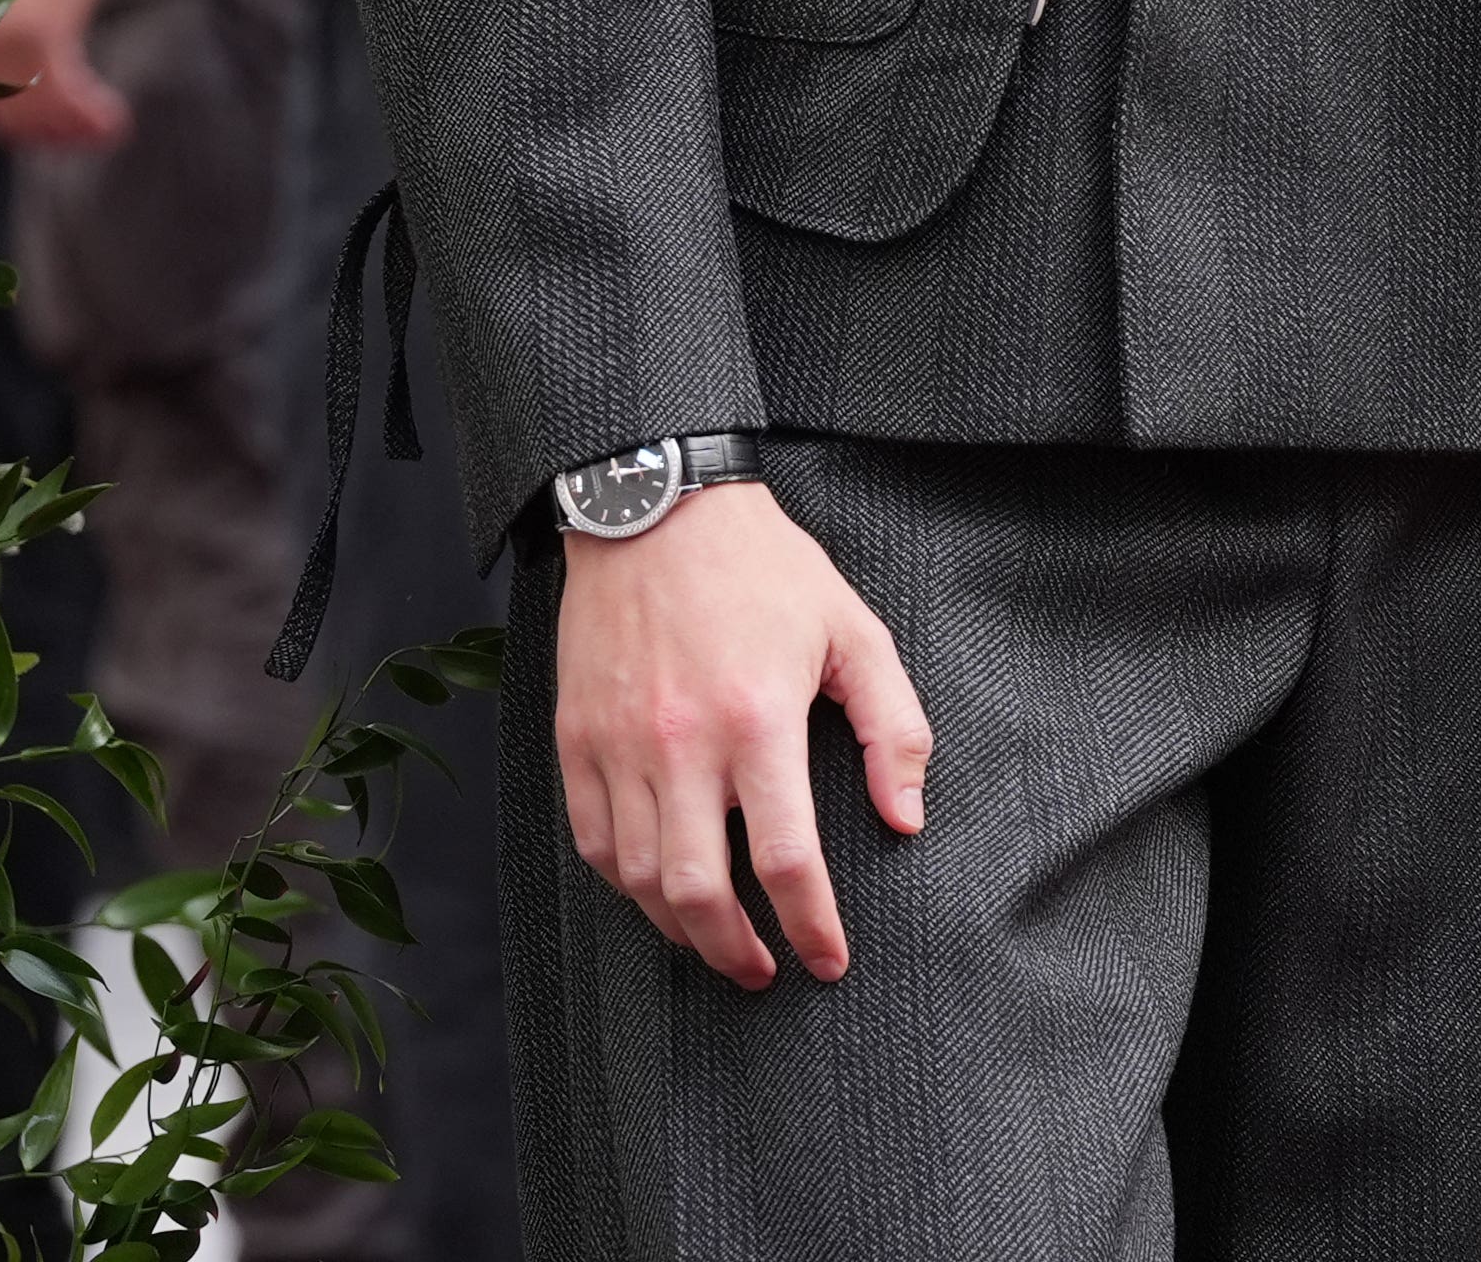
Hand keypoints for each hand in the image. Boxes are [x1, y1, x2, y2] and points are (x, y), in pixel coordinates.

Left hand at [0, 0, 130, 154]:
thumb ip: (13, 22)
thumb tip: (31, 58)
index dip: (22, 126)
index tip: (58, 133)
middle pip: (9, 112)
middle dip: (50, 135)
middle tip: (89, 139)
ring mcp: (9, 34)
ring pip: (38, 105)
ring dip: (75, 127)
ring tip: (108, 131)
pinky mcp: (45, 26)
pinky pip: (64, 86)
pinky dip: (88, 108)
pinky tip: (113, 116)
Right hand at [553, 482, 932, 990]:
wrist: (658, 508)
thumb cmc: (765, 569)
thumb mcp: (854, 631)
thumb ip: (891, 727)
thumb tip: (905, 817)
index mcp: (759, 718)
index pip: (785, 858)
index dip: (810, 925)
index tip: (828, 961)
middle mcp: (681, 743)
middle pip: (698, 891)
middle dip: (736, 952)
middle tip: (766, 972)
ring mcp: (618, 744)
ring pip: (638, 878)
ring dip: (680, 928)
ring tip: (717, 941)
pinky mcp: (575, 738)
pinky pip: (593, 840)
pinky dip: (625, 883)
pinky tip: (657, 892)